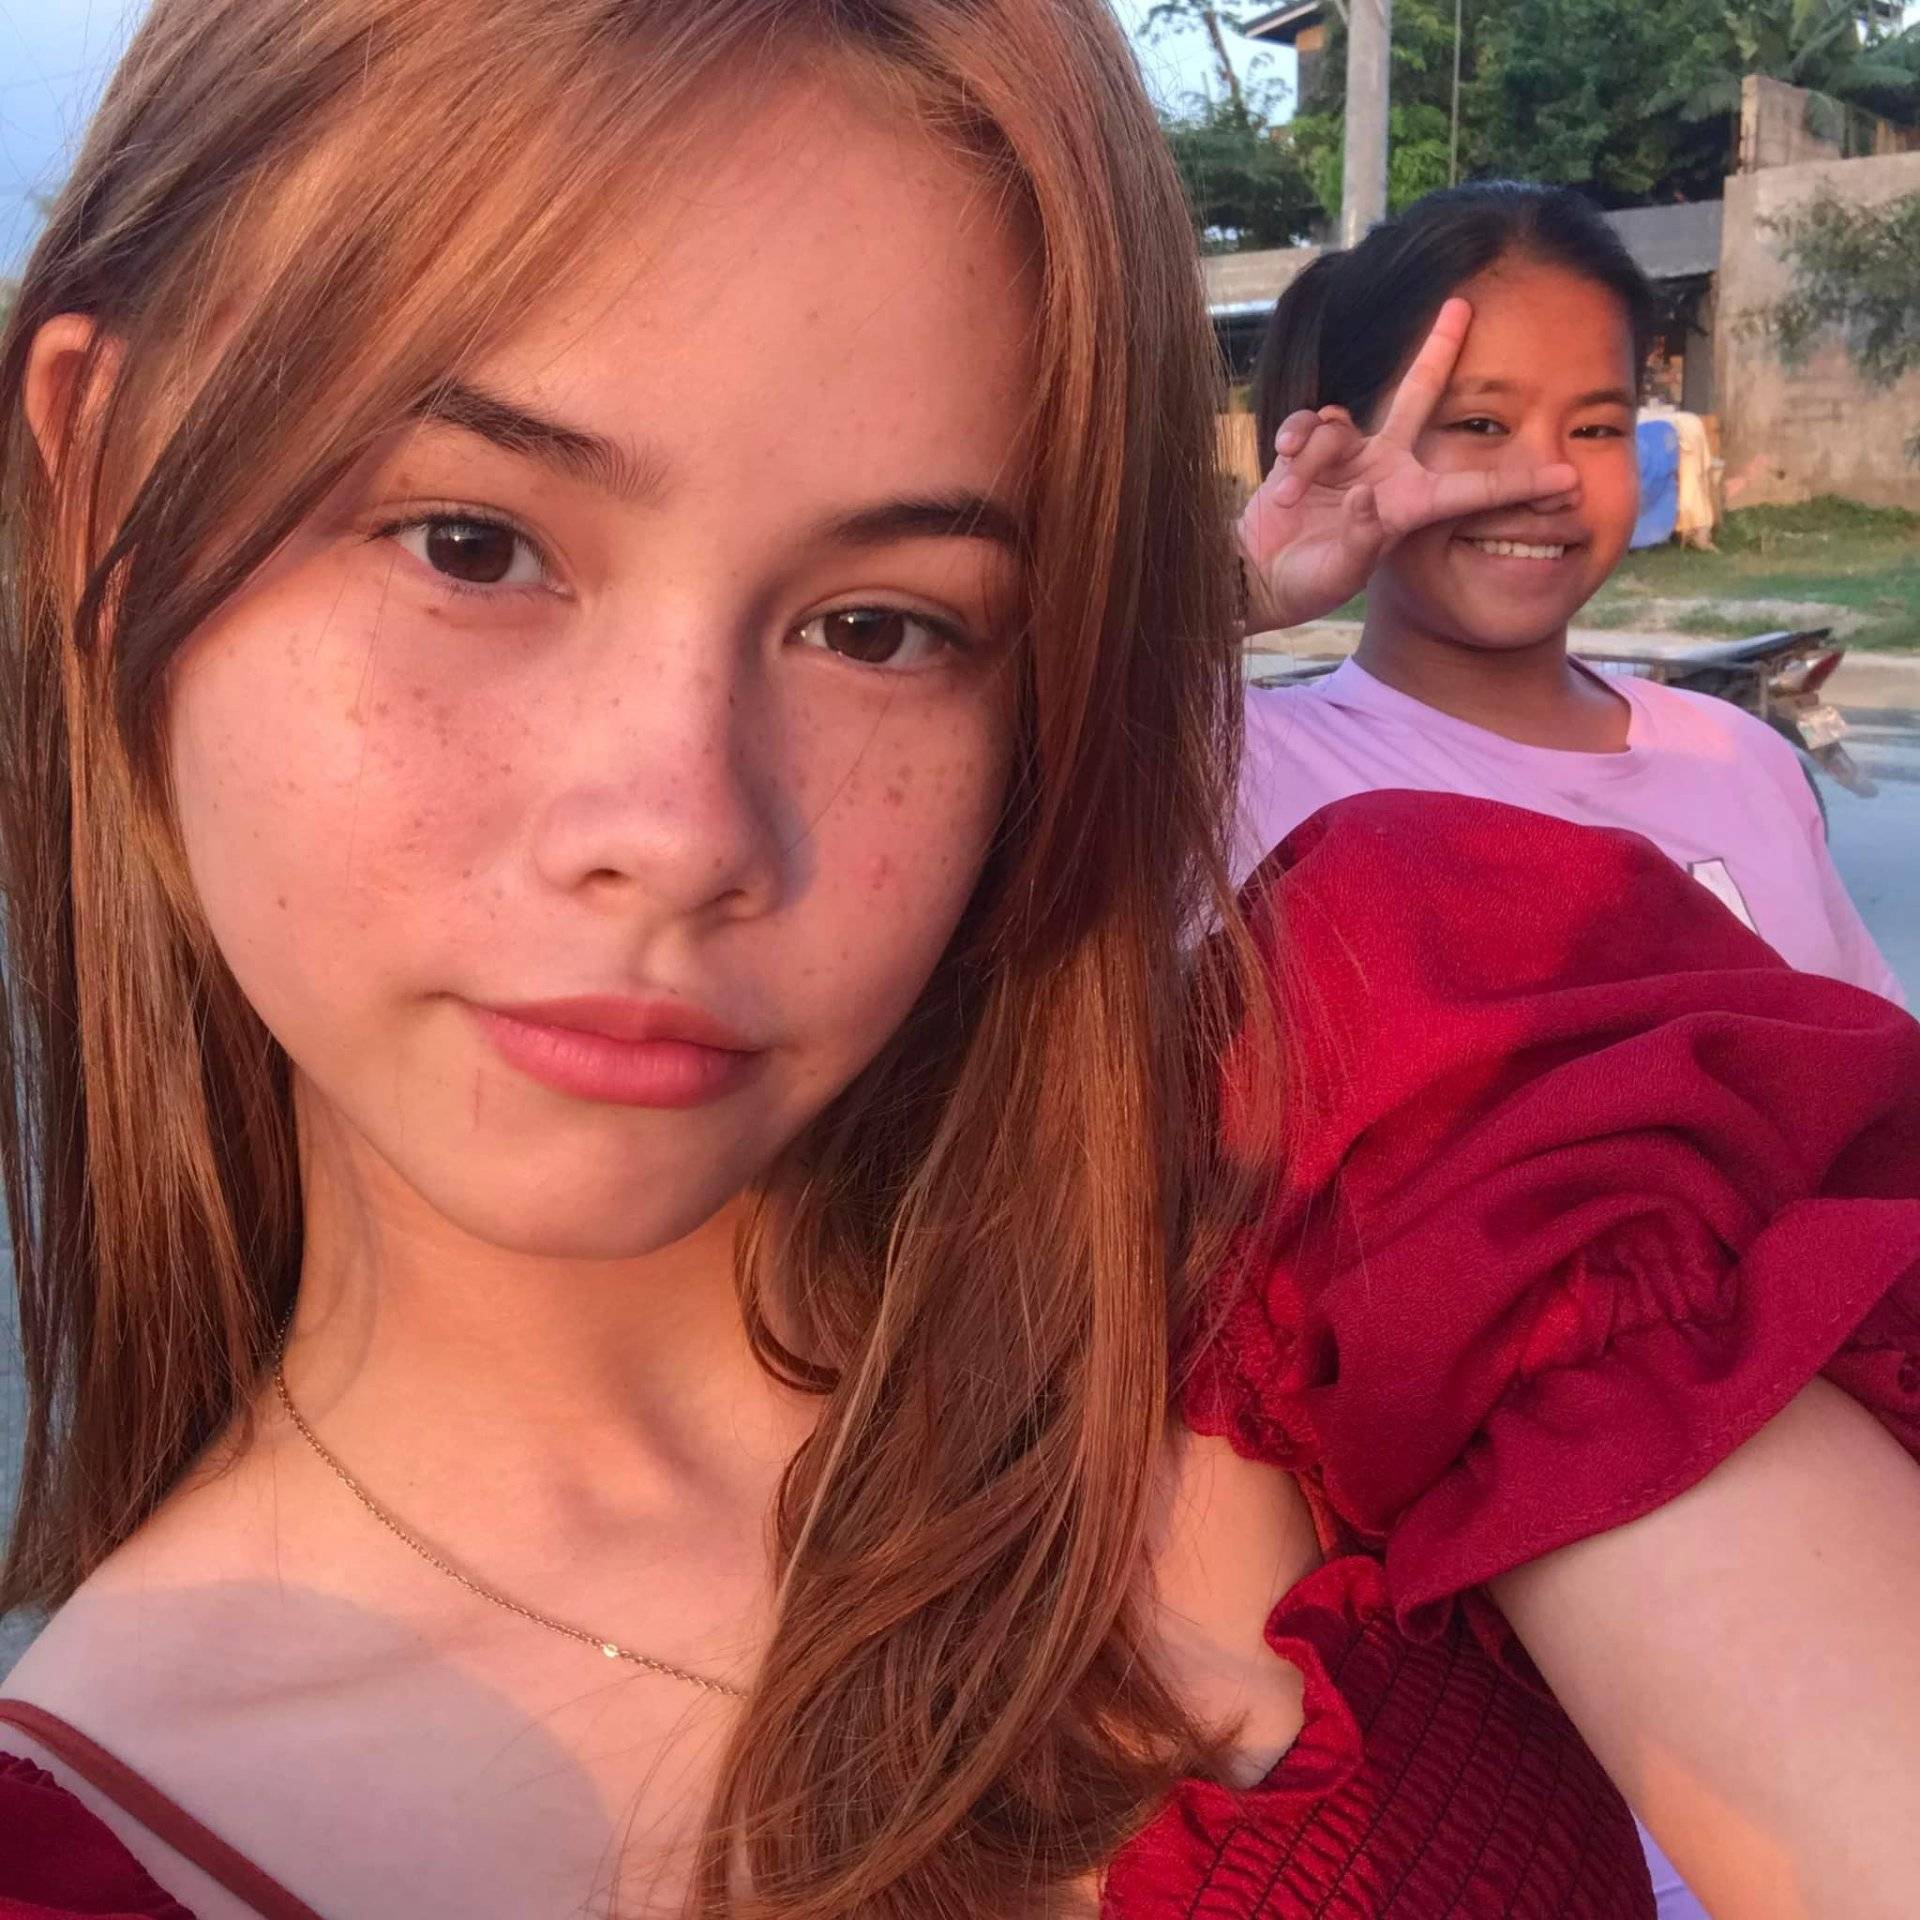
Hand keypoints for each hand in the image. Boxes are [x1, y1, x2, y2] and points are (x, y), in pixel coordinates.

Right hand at [1237, 298, 1580, 630]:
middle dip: (1439, 349)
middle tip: (1462, 305)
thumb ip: (1362, 533)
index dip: (1520, 482)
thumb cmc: (1306, 583)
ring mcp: (1347, 457)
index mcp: (1410, 504)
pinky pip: (1306, 426)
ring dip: (1313, 458)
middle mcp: (1385, 469)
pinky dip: (1293, 443)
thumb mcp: (1339, 570)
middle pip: (1419, 394)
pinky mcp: (1307, 451)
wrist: (1256, 577)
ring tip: (1291, 498)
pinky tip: (1282, 473)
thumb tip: (1368, 494)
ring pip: (1338, 424)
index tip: (1567, 478)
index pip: (1473, 488)